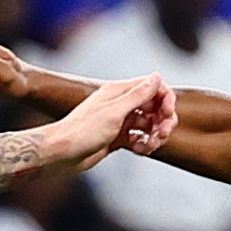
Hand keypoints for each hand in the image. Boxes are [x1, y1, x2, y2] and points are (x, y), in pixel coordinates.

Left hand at [52, 71, 175, 161]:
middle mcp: (121, 104)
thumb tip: (157, 77)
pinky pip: (140, 138)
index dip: (166, 100)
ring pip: (149, 124)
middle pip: (155, 107)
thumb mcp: (114, 112)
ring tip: (150, 145)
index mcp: (119, 92)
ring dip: (156, 135)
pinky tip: (140, 151)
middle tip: (162, 134)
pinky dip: (145, 144)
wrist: (62, 153)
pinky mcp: (118, 137)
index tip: (168, 115)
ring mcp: (120, 121)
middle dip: (164, 121)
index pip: (154, 87)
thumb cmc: (82, 131)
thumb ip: (138, 95)